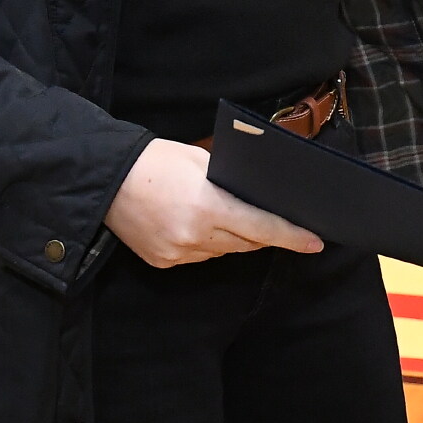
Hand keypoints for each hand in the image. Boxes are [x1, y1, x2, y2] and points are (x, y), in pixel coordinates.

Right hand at [104, 139, 322, 267]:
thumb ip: (233, 183)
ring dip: (236, 238)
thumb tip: (262, 198)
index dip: (292, 236)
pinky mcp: (163, 261)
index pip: (262, 228)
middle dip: (265, 234)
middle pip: (247, 243)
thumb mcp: (201, 161)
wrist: (106, 180)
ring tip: (232, 215)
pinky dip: (208, 243)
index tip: (316, 242)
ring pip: (223, 251)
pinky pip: (199, 256)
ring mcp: (177, 253)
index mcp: (208, 208)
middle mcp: (194, 236)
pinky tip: (201, 224)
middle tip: (285, 225)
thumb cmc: (157, 160)